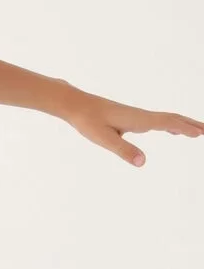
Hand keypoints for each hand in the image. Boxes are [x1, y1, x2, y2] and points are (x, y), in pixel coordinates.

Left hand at [60, 89, 203, 166]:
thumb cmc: (88, 121)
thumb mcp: (105, 139)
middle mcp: (140, 116)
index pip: (168, 123)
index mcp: (138, 120)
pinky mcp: (130, 118)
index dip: (186, 128)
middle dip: (191, 125)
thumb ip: (124, 150)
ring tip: (197, 131)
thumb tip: (143, 162)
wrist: (76, 105)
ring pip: (165, 120)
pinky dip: (169, 125)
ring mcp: (136, 116)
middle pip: (172, 119)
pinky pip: (156, 121)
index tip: (202, 133)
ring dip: (183, 125)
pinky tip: (170, 130)